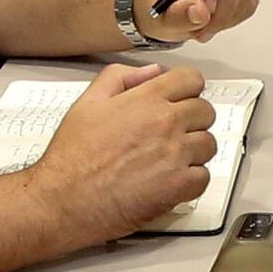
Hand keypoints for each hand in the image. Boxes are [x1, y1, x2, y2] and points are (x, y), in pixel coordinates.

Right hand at [22, 60, 216, 240]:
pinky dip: (192, 179)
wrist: (64, 199)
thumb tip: (151, 72)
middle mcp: (166, 123)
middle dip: (192, 119)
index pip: (192, 80)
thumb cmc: (72, 157)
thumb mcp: (87, 103)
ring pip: (208, 144)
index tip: (181, 99)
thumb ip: (119, 78)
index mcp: (146, 99)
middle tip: (173, 132)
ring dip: (194, 150)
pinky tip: (171, 179)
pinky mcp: (178, 186)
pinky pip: (203, 176)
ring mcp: (175, 155)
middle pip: (205, 111)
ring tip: (170, 158)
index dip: (187, 88)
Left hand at [136, 0, 258, 39]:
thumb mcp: (158, 17)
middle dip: (219, 9)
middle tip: (201, 28)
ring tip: (204, 26)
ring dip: (225, 17)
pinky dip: (233, 18)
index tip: (206, 7)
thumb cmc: (161, 5)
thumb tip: (200, 12)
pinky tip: (215, 21)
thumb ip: (176, 15)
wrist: (168, 10)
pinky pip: (248, 2)